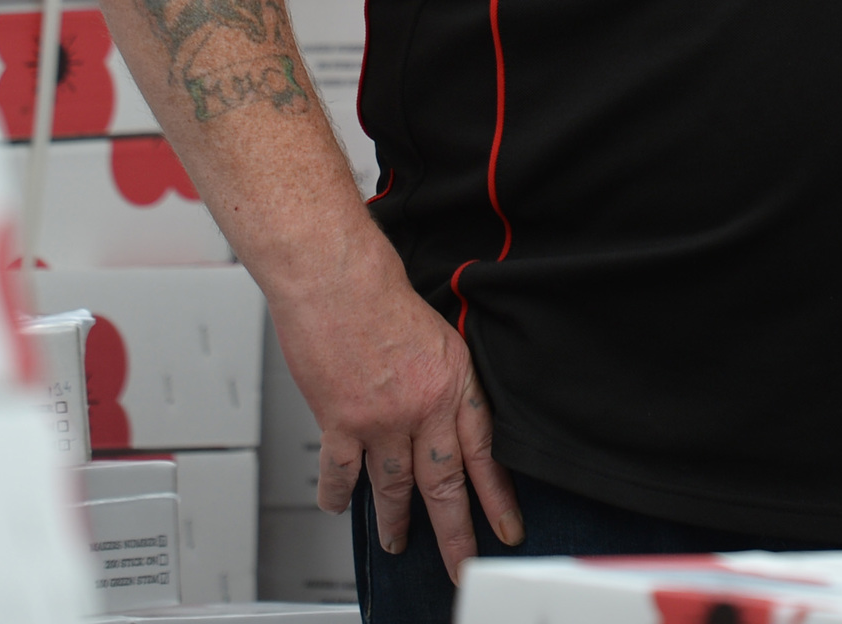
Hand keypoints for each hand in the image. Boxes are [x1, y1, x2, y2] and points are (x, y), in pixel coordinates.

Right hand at [273, 265, 522, 562]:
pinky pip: (342, 474)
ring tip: (398, 541)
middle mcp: (422, 407)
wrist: (335, 278)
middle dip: (454, 532)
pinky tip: (339, 506)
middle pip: (444, 484)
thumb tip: (443, 418)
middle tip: (460, 563)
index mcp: (453, 383)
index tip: (506, 527)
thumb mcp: (438, 336)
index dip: (497, 497)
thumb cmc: (379, 294)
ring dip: (396, 520)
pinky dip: (338, 495)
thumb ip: (443, 382)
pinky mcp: (341, 421)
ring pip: (394, 487)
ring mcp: (381, 419)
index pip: (485, 453)